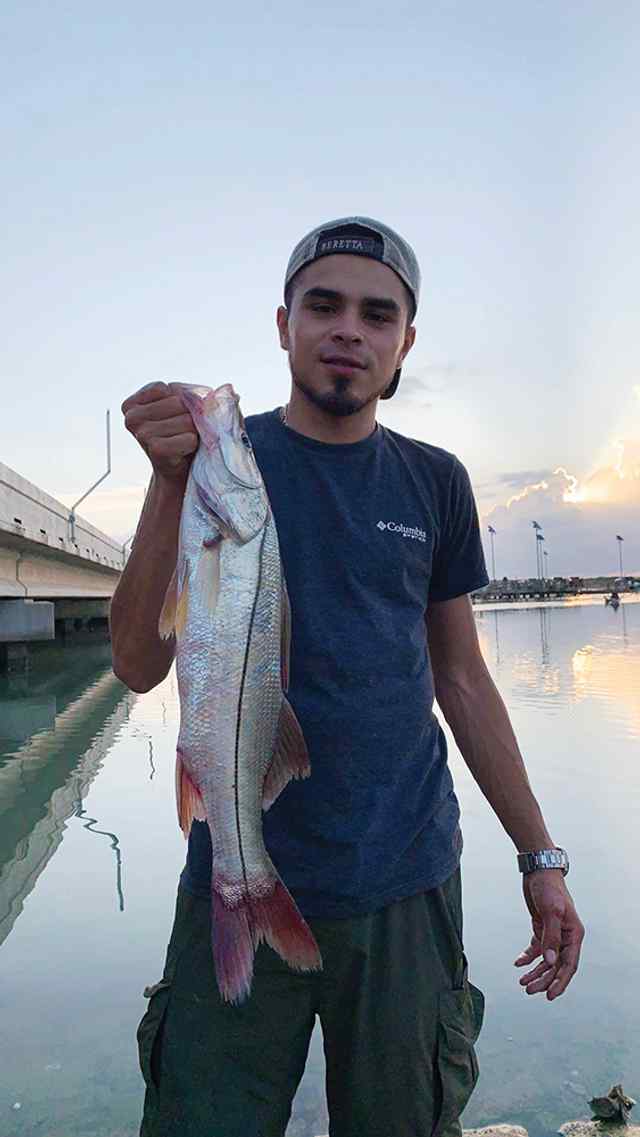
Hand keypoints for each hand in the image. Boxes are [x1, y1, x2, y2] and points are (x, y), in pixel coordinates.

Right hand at [122, 381, 197, 482]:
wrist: (178, 474)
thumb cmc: (181, 435)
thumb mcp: (179, 407)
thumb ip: (188, 394)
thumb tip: (208, 399)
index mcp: (131, 405)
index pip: (170, 388)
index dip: (182, 402)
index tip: (175, 418)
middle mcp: (131, 418)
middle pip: (179, 402)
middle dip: (189, 416)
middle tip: (182, 433)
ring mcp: (142, 434)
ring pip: (186, 420)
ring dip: (194, 431)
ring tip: (183, 442)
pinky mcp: (156, 450)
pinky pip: (189, 438)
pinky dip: (194, 444)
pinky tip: (184, 452)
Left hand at [514, 870, 584, 999]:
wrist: (538, 870)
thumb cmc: (549, 887)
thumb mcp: (550, 911)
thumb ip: (551, 937)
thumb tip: (551, 962)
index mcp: (574, 934)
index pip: (569, 964)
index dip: (560, 981)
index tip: (550, 995)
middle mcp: (566, 936)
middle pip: (556, 966)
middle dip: (544, 980)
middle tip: (529, 990)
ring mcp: (553, 933)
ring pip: (546, 960)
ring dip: (535, 972)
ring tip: (523, 982)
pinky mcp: (541, 928)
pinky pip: (536, 949)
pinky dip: (528, 958)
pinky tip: (519, 963)